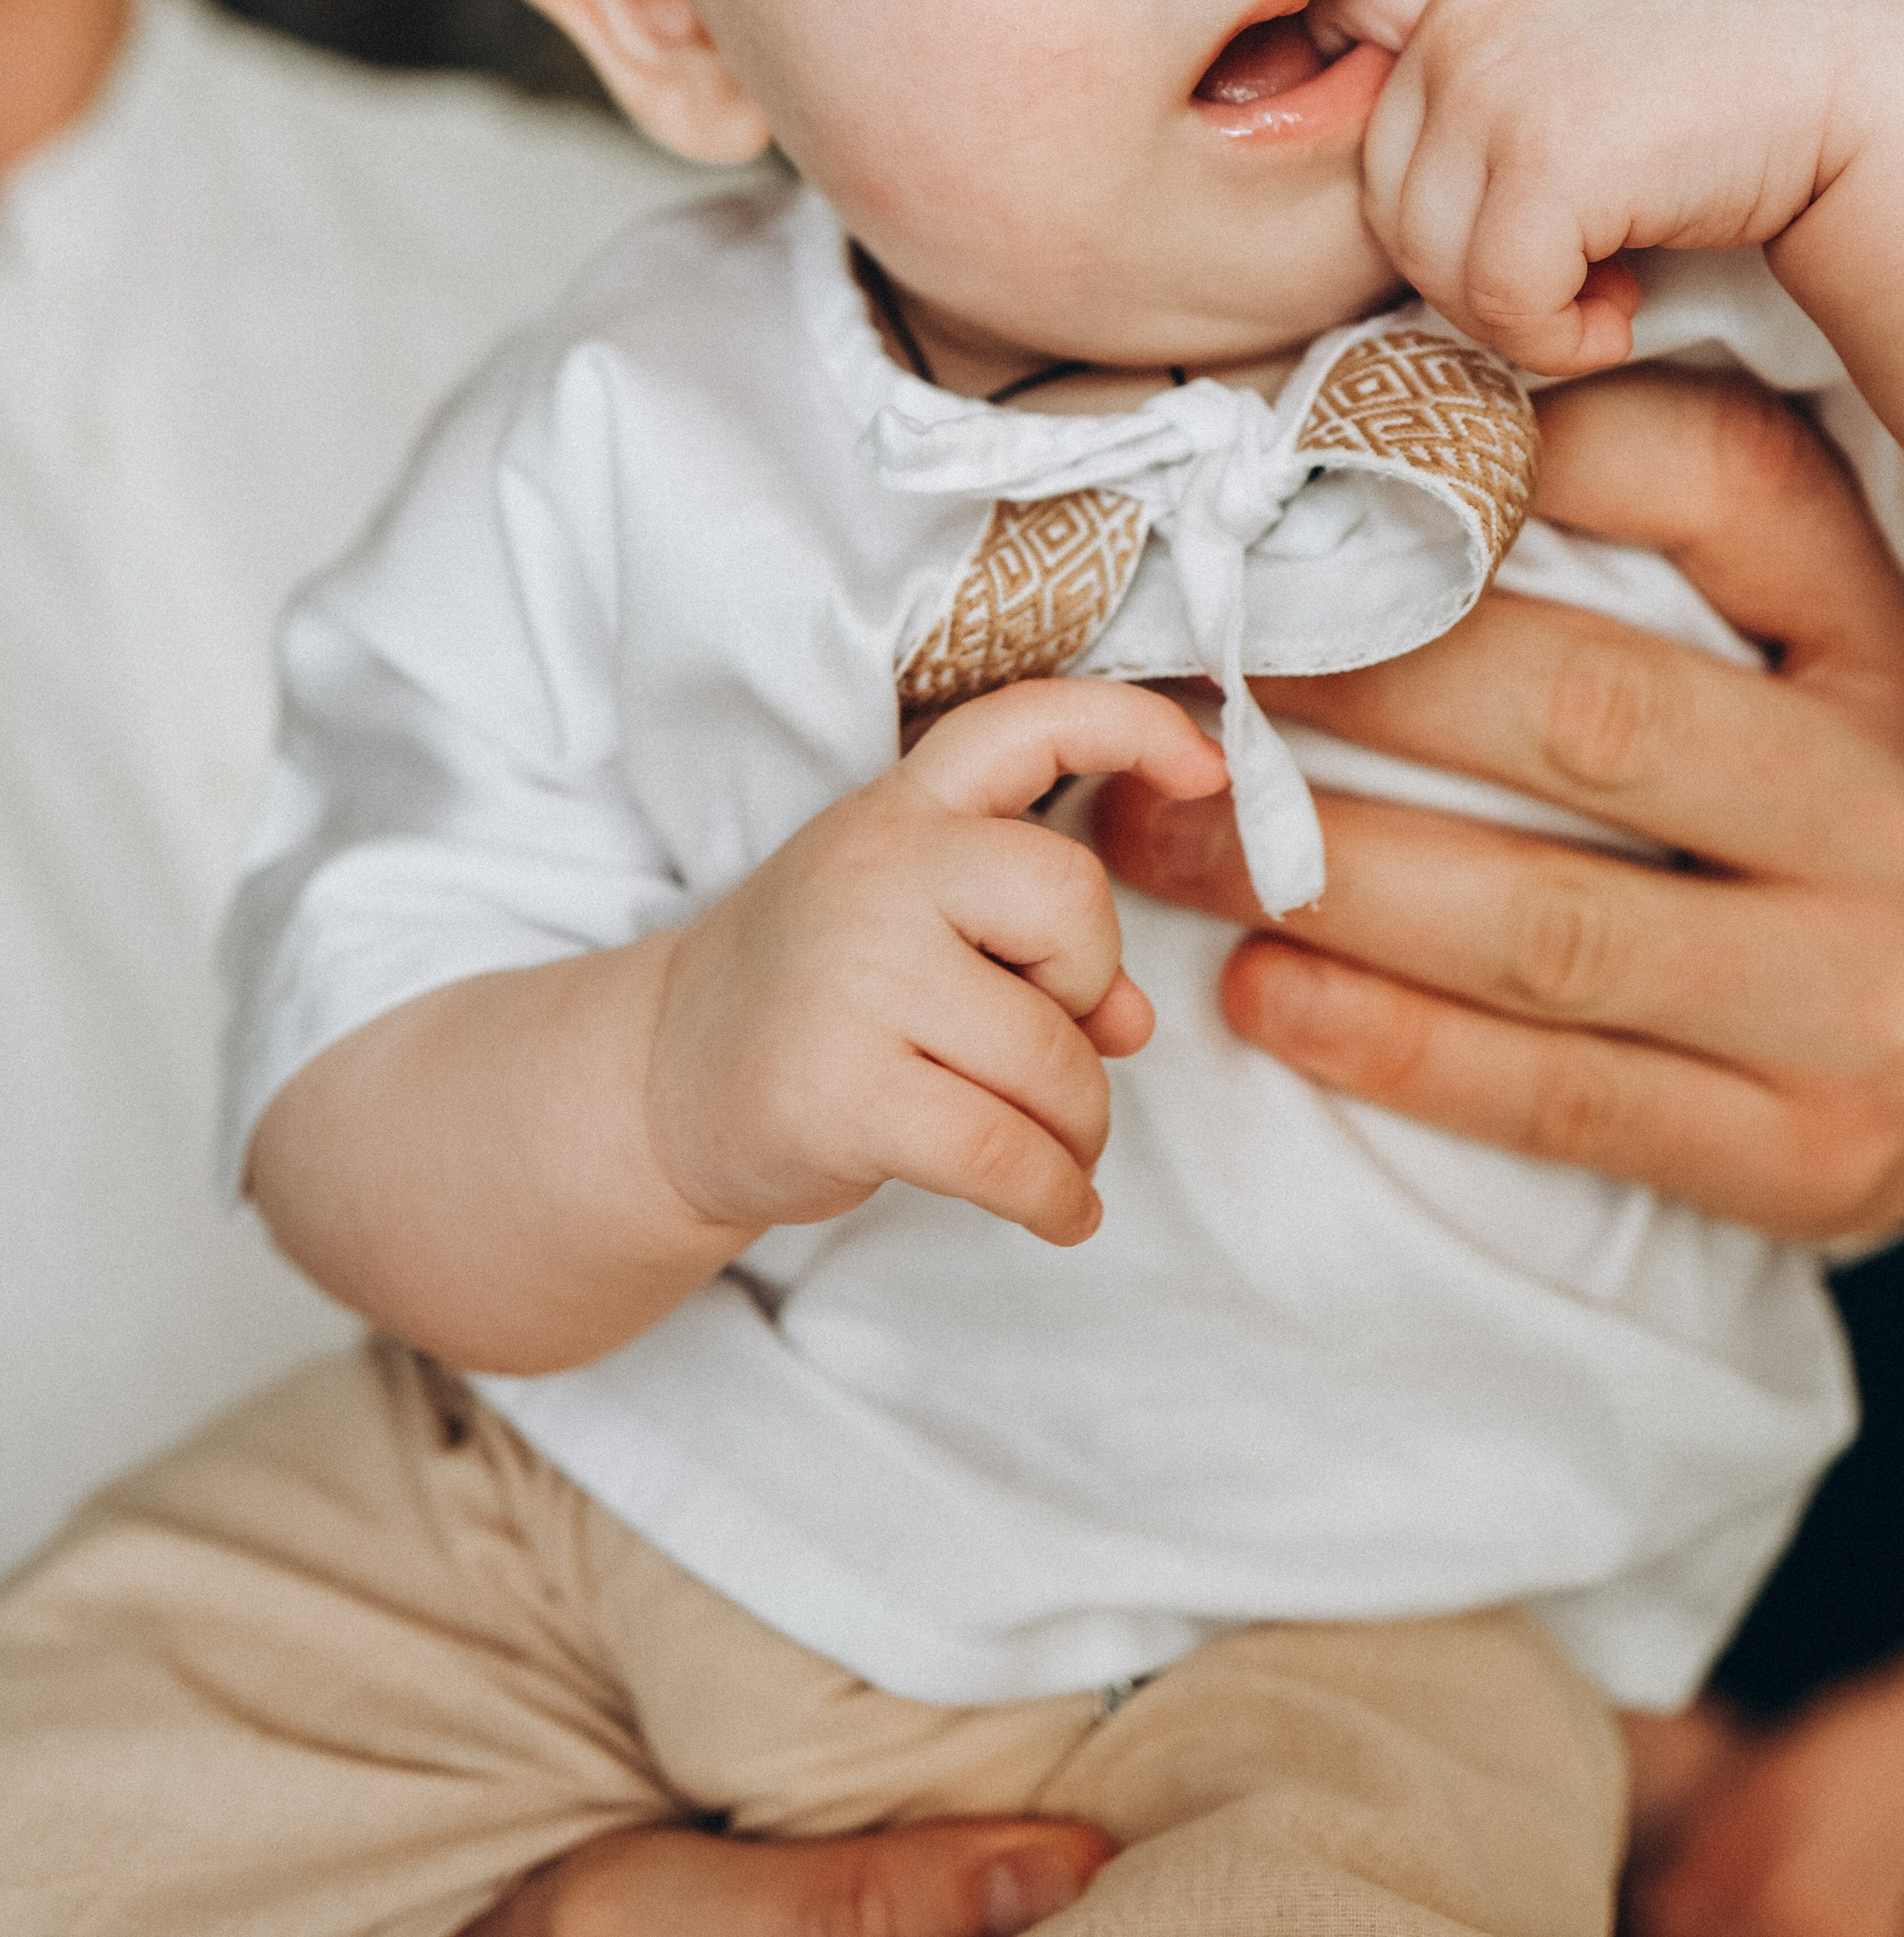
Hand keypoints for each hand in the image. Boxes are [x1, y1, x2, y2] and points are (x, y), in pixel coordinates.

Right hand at [651, 681, 1225, 1248]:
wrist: (661, 1084)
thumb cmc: (821, 995)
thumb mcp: (917, 928)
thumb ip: (1034, 946)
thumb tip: (1132, 1020)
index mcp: (902, 810)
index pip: (1026, 723)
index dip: (1133, 728)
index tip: (1210, 770)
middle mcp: (877, 870)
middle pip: (1073, 900)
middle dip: (1090, 985)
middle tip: (1046, 1033)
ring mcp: (855, 979)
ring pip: (1053, 1053)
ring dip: (1079, 1123)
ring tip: (1052, 1148)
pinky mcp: (844, 1092)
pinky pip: (1006, 1153)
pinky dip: (1054, 1196)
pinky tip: (1059, 1212)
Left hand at [1095, 368, 1903, 1242]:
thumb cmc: (1868, 780)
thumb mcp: (1840, 626)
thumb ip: (1679, 528)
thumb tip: (1396, 414)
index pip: (1719, 482)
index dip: (1518, 445)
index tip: (1316, 443)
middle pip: (1584, 713)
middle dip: (1350, 680)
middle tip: (1182, 652)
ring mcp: (1868, 1001)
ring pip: (1542, 925)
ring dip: (1317, 875)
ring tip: (1155, 834)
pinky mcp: (1808, 1157)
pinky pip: (1556, 1096)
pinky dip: (1385, 1041)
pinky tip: (1259, 989)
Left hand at [1322, 0, 1859, 371]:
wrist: (1865, 73)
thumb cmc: (1731, 80)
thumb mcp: (1587, 41)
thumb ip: (1488, 72)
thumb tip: (1376, 150)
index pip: (1339, 39)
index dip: (1375, 130)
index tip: (1457, 188)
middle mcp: (1463, 18)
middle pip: (1382, 200)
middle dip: (1469, 262)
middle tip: (1579, 271)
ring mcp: (1495, 79)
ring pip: (1432, 263)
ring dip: (1518, 311)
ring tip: (1608, 291)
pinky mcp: (1543, 156)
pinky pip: (1498, 300)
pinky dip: (1559, 338)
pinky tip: (1628, 313)